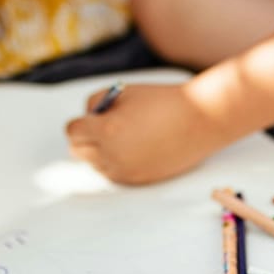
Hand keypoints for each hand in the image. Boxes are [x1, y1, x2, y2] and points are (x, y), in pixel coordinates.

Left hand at [64, 84, 234, 184]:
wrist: (200, 120)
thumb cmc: (163, 101)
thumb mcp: (124, 92)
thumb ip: (96, 103)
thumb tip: (86, 119)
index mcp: (107, 130)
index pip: (73, 132)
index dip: (81, 122)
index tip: (91, 118)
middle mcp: (112, 155)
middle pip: (78, 152)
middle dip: (85, 138)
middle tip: (101, 127)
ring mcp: (126, 171)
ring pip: (95, 165)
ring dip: (100, 152)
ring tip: (122, 137)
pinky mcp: (139, 180)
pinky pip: (114, 174)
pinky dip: (116, 162)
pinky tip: (133, 148)